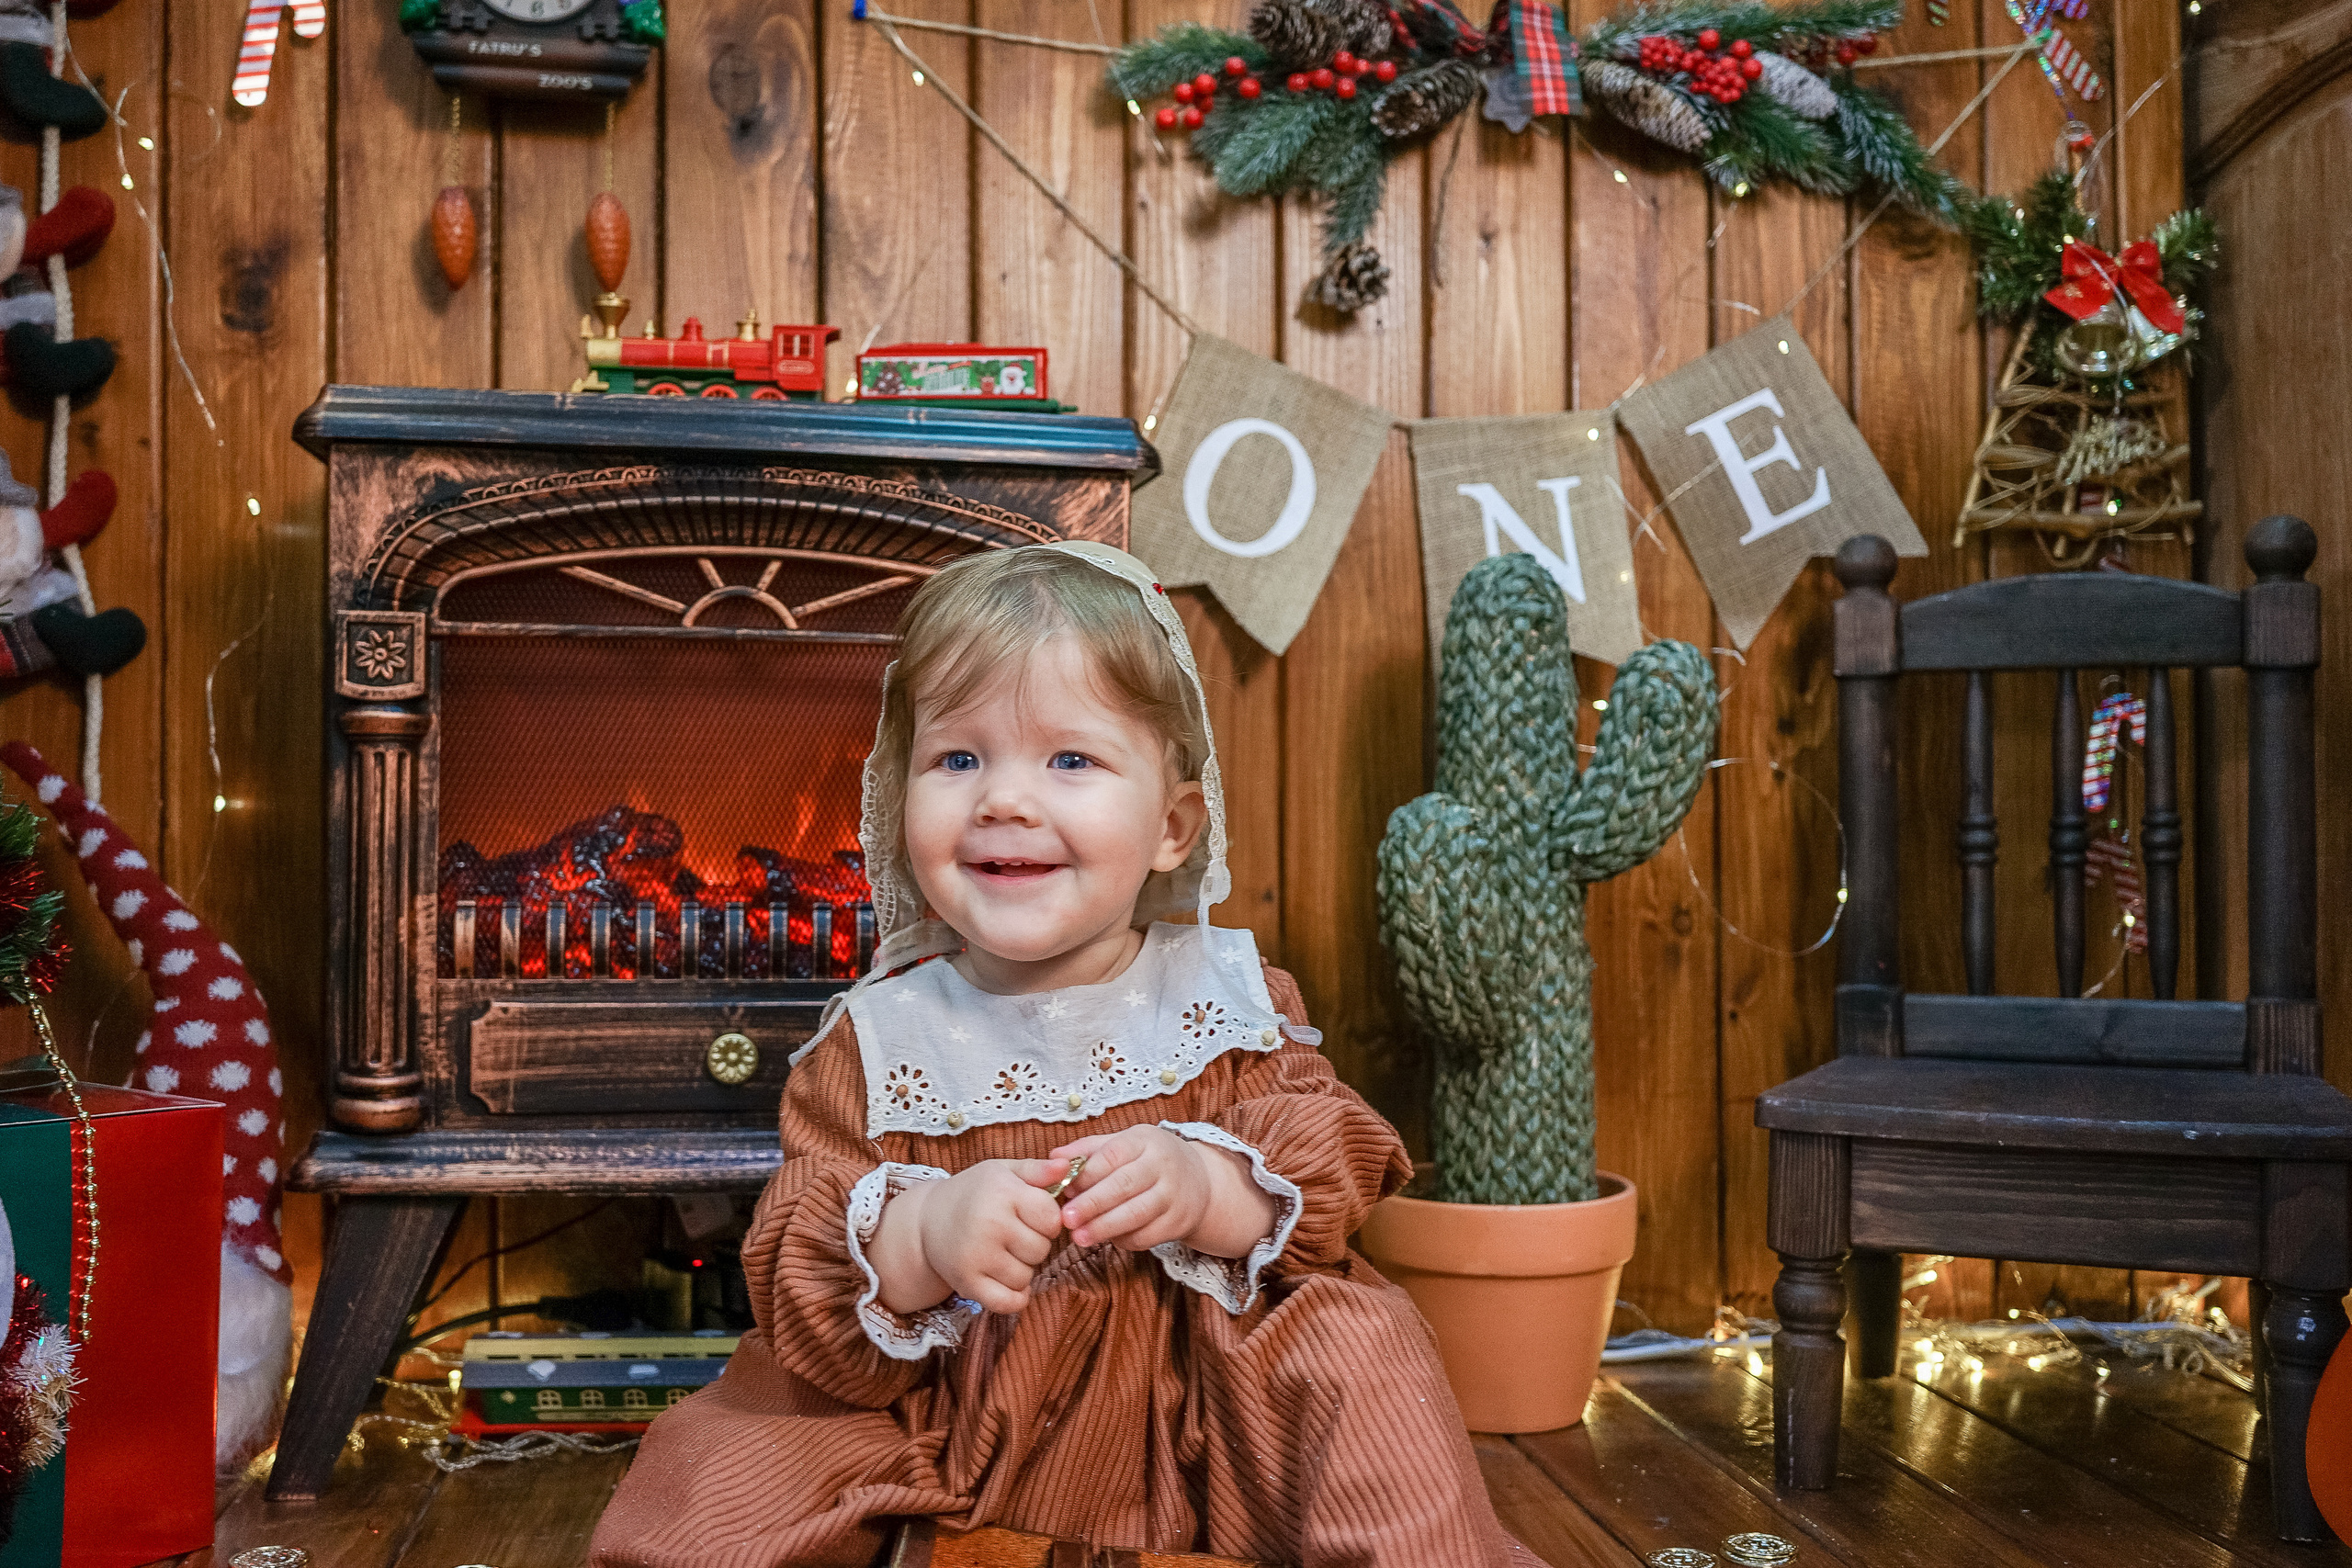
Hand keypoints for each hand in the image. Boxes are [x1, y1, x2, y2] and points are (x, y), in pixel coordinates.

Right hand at [873, 1159, 1065, 1315]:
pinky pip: (1008, 1302)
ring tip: (1003, 1253)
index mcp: (1003, 1192)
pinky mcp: (967, 1283)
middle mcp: (990, 1223)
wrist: (926, 1220)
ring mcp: (977, 1256)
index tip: (1032, 1216)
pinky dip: (1014, 1297)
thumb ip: (1038, 1170)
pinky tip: (1006, 1281)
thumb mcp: (1003, 1171)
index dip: (1047, 1220)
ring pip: (1026, 1277)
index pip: (1051, 1218)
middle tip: (1014, 1235)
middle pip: (1041, 1250)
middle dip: (1034, 1244)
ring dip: (1021, 1269)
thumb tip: (1069, 1165)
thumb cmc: (974, 1193)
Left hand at [1051, 1126, 1275, 1257]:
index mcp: (1145, 1141)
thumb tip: (1053, 1158)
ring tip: (1079, 1237)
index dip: (1088, 1173)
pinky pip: (1147, 1236)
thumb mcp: (1124, 1144)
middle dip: (1092, 1204)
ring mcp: (1174, 1195)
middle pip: (1124, 1185)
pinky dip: (1124, 1240)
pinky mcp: (1179, 1222)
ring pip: (1136, 1214)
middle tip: (1066, 1219)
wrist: (1200, 1182)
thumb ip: (1088, 1150)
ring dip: (1105, 1228)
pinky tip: (1107, 1240)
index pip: (1113, 1155)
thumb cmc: (1149, 1161)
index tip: (1065, 1188)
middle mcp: (1163, 1165)